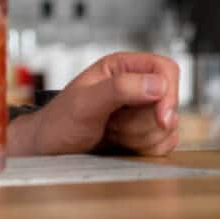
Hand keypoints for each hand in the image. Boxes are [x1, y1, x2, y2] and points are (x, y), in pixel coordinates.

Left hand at [11, 53, 180, 157]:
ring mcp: (141, 111)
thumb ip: (119, 89)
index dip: (169, 93)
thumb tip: (156, 84)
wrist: (50, 150)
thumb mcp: (84, 102)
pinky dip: (144, 149)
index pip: (165, 70)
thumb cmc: (59, 122)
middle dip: (144, 122)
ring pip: (168, 127)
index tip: (161, 117)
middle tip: (112, 123)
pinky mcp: (145, 133)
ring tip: (110, 131)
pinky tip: (120, 143)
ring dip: (139, 137)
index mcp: (122, 67)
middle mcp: (135, 86)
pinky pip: (164, 144)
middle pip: (169, 103)